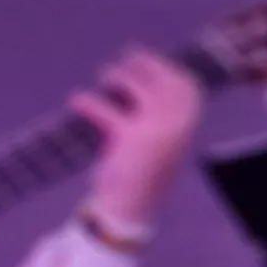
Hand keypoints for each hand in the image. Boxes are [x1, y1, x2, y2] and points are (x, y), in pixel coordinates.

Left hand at [76, 49, 205, 233]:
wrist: (133, 208)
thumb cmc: (145, 170)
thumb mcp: (161, 139)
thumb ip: (160, 111)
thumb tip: (142, 75)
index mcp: (189, 124)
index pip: (185, 84)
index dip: (164, 67)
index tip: (143, 58)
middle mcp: (178, 123)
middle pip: (160, 79)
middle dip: (140, 64)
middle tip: (122, 59)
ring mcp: (156, 129)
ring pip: (135, 87)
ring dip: (117, 76)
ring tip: (104, 77)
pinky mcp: (130, 138)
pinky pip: (107, 111)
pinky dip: (88, 102)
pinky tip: (76, 99)